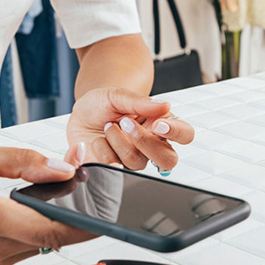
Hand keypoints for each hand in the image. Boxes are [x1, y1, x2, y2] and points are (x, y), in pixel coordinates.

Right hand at [0, 143, 93, 264]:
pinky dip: (42, 228)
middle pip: (54, 239)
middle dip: (77, 212)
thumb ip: (23, 161)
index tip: (107, 211)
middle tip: (88, 184)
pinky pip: (31, 246)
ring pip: (45, 244)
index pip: (48, 230)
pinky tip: (40, 206)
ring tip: (62, 189)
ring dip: (60, 221)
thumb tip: (63, 169)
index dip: (84, 223)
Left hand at [68, 88, 193, 171]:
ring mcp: (136, 158)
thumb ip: (140, 101)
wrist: (79, 116)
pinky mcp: (118, 168)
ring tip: (108, 126)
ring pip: (137, 162)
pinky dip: (102, 150)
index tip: (158, 124)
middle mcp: (153, 145)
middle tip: (125, 123)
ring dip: (117, 140)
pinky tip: (99, 141)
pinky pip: (115, 166)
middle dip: (145, 142)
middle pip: (168, 159)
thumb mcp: (117, 95)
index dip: (177, 132)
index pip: (185, 134)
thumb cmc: (102, 104)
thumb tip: (165, 105)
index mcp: (161, 124)